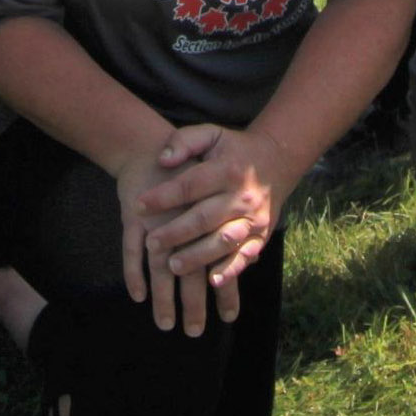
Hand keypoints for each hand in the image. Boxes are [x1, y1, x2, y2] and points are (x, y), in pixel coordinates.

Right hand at [113, 147, 215, 338]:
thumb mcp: (215, 193)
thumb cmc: (188, 172)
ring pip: (161, 268)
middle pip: (192, 272)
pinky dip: (133, 274)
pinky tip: (138, 296)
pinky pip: (131, 251)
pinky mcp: (134, 218)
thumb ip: (229, 224)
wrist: (150, 148)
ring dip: (164, 298)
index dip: (226, 290)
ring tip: (165, 324)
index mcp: (209, 220)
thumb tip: (250, 257)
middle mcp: (184, 225)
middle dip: (194, 304)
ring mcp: (157, 222)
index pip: (220, 261)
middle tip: (195, 333)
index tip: (229, 317)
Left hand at [135, 124, 288, 316]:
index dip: (163, 196)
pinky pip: (246, 255)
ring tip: (173, 266)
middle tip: (151, 243)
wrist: (277, 160)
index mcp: (227, 169)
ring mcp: (254, 218)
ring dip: (198, 255)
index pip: (190, 185)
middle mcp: (242, 196)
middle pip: (205, 217)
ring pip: (224, 240)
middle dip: (176, 232)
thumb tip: (163, 159)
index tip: (138, 206)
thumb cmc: (233, 149)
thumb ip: (185, 141)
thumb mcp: (211, 134)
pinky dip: (231, 269)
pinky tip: (214, 281)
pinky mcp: (262, 235)